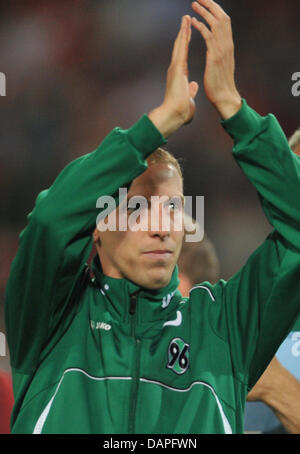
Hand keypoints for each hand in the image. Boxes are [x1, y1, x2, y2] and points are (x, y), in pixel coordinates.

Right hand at [149, 15, 198, 137]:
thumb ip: (190, 90)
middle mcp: (176, 69)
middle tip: (186, 19)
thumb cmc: (180, 111)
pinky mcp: (176, 68)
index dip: (186, 44)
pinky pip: (181, 49)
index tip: (190, 34)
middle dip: (184, 33)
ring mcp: (175, 67)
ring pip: (180, 45)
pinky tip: (186, 27)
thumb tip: (193, 86)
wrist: (174, 115)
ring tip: (186, 17)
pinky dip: (183, 38)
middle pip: (181, 47)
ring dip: (183, 31)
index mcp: (179, 76)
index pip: (184, 56)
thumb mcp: (188, 98)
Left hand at [191, 0, 241, 118]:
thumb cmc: (220, 88)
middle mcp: (227, 46)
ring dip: (204, 12)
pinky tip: (193, 22)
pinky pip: (208, 36)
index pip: (224, 23)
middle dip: (211, 6)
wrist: (224, 98)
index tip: (207, 4)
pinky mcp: (215, 57)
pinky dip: (201, 27)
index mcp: (227, 48)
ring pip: (215, 24)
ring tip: (194, 4)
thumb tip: (206, 68)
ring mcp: (222, 50)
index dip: (216, 12)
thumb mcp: (219, 72)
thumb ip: (215, 64)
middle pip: (222, 18)